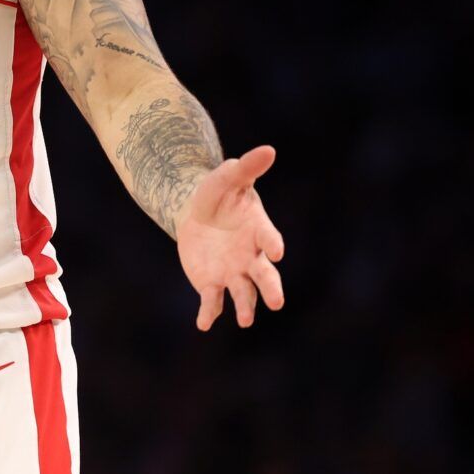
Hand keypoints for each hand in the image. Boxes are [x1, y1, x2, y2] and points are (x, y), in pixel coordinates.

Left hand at [177, 144, 284, 329]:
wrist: (196, 213)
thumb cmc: (218, 194)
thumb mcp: (229, 177)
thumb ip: (247, 167)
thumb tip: (268, 149)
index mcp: (259, 230)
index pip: (269, 239)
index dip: (272, 244)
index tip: (275, 251)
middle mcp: (252, 257)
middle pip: (265, 276)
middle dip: (270, 289)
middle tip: (277, 303)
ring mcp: (233, 273)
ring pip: (243, 294)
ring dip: (245, 307)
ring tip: (245, 320)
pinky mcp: (212, 284)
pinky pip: (213, 301)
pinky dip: (209, 313)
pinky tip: (203, 324)